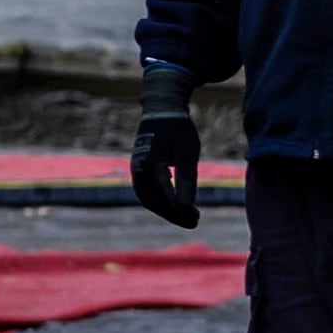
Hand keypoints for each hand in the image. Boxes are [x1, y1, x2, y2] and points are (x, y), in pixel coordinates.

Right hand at [131, 62, 200, 229]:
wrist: (161, 110)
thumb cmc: (178, 129)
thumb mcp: (188, 151)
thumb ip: (187, 178)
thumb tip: (187, 205)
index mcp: (149, 164)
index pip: (164, 195)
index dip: (179, 209)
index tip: (196, 217)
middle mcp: (138, 170)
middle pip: (153, 202)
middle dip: (173, 215)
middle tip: (195, 222)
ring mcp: (136, 171)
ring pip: (149, 200)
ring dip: (167, 211)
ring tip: (189, 217)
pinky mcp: (139, 171)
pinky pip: (148, 193)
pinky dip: (162, 202)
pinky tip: (179, 205)